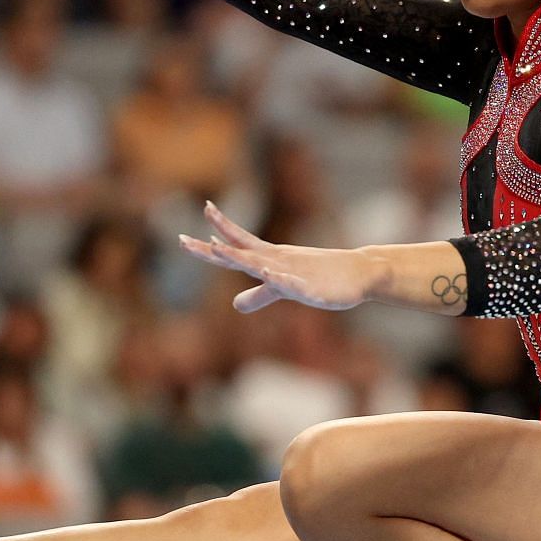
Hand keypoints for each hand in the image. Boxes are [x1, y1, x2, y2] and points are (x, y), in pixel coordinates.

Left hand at [178, 200, 378, 312]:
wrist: (359, 273)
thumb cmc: (320, 277)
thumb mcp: (282, 289)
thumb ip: (257, 295)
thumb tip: (233, 305)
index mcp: (269, 260)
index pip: (235, 247)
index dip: (211, 242)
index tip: (185, 235)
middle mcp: (277, 262)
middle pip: (239, 254)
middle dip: (212, 249)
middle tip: (181, 240)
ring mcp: (295, 274)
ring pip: (264, 266)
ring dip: (241, 258)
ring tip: (218, 249)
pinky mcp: (314, 290)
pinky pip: (297, 286)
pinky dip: (284, 280)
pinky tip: (273, 275)